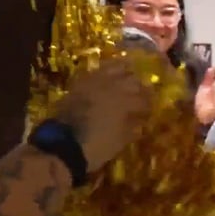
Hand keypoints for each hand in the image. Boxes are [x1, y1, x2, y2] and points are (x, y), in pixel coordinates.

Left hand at [52, 57, 155, 171]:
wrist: (62, 145)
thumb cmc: (96, 146)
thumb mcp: (120, 140)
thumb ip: (132, 127)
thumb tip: (138, 120)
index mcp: (124, 102)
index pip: (143, 98)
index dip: (149, 103)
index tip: (152, 107)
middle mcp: (111, 88)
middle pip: (131, 80)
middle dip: (139, 85)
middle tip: (144, 91)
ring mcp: (93, 84)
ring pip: (113, 69)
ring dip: (124, 71)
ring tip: (129, 73)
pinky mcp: (79, 85)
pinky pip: (95, 73)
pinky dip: (105, 71)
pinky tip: (108, 75)